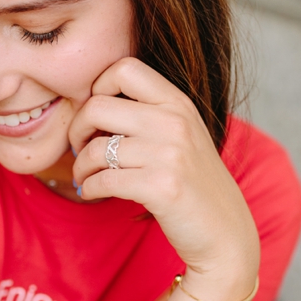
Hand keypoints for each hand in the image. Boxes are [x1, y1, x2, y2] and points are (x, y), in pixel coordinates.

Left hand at [68, 58, 258, 300]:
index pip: (123, 68)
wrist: (224, 232)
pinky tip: (93, 191)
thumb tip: (88, 104)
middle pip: (96, 106)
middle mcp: (175, 122)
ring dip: (80, 167)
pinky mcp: (161, 188)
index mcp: (178, 103)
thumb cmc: (191, 182)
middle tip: (81, 148)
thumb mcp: (179, 135)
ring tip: (85, 176)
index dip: (97, 88)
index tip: (98, 117)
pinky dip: (88, 188)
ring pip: (94, 149)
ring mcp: (170, 154)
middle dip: (77, 130)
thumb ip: (146, 114)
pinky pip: (101, 180)